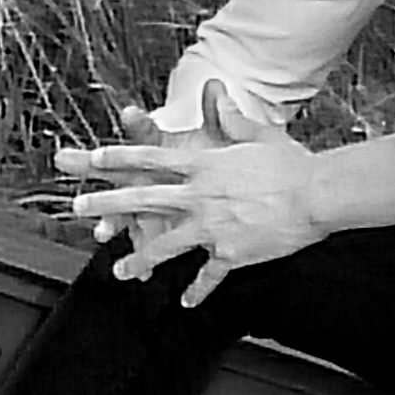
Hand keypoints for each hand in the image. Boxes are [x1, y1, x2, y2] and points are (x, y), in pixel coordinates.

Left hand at [57, 83, 320, 307]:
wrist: (316, 195)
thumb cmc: (291, 162)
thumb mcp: (257, 134)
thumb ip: (230, 117)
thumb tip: (216, 90)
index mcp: (204, 165)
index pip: (152, 159)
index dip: (120, 159)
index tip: (93, 159)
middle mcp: (200, 195)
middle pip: (143, 199)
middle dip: (107, 205)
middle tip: (78, 210)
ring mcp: (212, 227)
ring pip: (166, 246)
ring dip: (140, 260)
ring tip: (120, 272)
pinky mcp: (230, 254)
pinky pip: (208, 277)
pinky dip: (197, 292)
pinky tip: (185, 303)